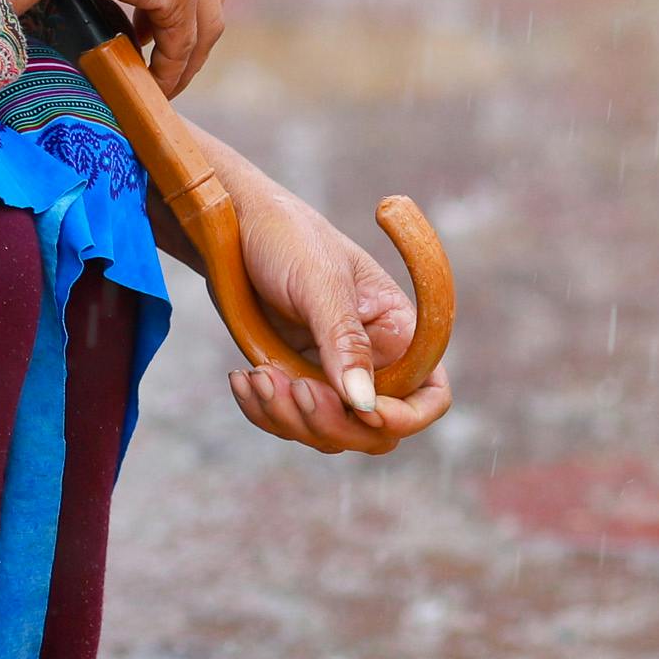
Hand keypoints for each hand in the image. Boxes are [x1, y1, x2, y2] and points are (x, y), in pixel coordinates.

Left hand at [194, 130, 451, 456]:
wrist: (229, 224)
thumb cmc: (285, 236)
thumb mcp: (317, 281)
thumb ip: (343, 340)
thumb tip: (364, 403)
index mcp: (396, 331)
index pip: (428, 395)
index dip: (406, 416)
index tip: (365, 411)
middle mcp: (371, 361)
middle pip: (375, 431)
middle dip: (333, 422)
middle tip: (292, 387)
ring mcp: (329, 375)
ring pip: (328, 434)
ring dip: (291, 418)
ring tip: (257, 377)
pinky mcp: (292, 379)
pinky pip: (288, 422)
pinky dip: (264, 412)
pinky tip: (241, 380)